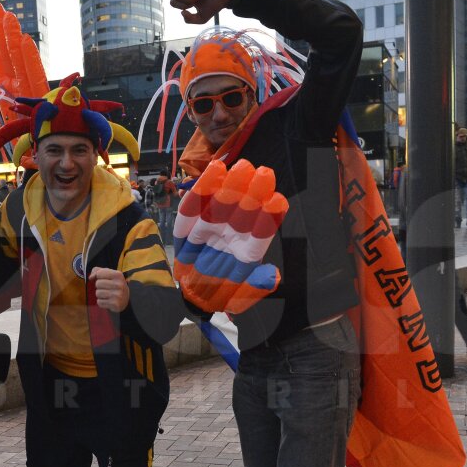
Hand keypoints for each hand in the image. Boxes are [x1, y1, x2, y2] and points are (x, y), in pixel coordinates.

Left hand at [89, 267, 129, 311]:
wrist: (125, 299)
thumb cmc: (114, 284)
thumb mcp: (110, 275)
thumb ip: (99, 271)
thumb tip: (90, 277)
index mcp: (118, 275)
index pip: (99, 273)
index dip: (97, 276)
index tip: (101, 279)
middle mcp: (119, 284)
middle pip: (98, 283)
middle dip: (99, 286)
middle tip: (106, 288)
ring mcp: (117, 295)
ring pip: (98, 293)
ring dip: (100, 295)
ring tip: (107, 295)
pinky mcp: (115, 304)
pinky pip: (99, 302)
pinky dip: (101, 302)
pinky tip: (108, 301)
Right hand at [173, 159, 287, 314]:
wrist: (192, 297)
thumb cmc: (221, 296)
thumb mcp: (240, 299)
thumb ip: (254, 287)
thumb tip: (272, 276)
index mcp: (247, 253)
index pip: (260, 234)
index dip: (268, 218)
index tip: (278, 200)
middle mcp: (232, 236)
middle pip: (243, 212)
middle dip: (252, 192)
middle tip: (263, 172)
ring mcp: (210, 230)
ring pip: (220, 205)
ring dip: (230, 186)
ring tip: (239, 167)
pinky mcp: (189, 228)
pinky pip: (193, 210)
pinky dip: (201, 191)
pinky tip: (214, 171)